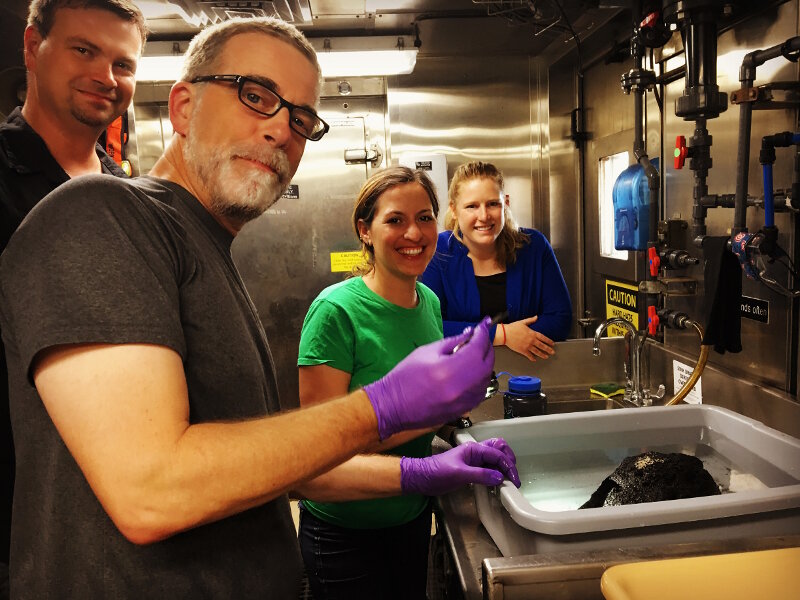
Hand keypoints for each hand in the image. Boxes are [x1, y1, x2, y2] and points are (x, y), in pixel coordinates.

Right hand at [364, 317, 493, 439]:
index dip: (482, 333)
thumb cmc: (404, 378)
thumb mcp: (427, 351)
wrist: (393, 405)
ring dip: (484, 363)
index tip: (482, 325)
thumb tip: (470, 334)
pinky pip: (481, 391)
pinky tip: (471, 373)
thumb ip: (452, 342)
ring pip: (487, 378)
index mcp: (452, 369)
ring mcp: (465, 401)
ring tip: (473, 355)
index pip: (478, 346)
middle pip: (488, 362)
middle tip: (479, 338)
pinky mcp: (464, 410)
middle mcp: (462, 387)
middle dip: (486, 347)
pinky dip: (480, 379)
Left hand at [400, 437, 520, 495]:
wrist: (423, 478)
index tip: (514, 479)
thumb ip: (480, 474)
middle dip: (509, 460)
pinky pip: (489, 468)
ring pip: (495, 458)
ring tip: (509, 480)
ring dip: (504, 467)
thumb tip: (499, 477)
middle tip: (513, 476)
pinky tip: (499, 482)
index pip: (497, 453)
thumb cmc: (437, 472)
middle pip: (499, 450)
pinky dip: (497, 473)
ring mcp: (474, 460)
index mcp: (474, 449)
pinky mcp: (472, 469)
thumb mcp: (459, 474)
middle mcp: (476, 452)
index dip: (508, 465)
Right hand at [504, 316, 554, 360]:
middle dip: (548, 349)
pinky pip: (529, 355)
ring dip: (542, 355)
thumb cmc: (513, 327)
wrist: (505, 334)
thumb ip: (531, 320)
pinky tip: (534, 359)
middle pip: (542, 346)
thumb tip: (536, 317)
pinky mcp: (522, 350)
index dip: (548, 341)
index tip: (552, 344)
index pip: (543, 338)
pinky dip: (532, 358)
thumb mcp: (523, 322)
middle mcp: (531, 340)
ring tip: (546, 357)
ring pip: (537, 351)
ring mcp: (527, 346)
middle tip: (552, 352)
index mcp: (532, 333)